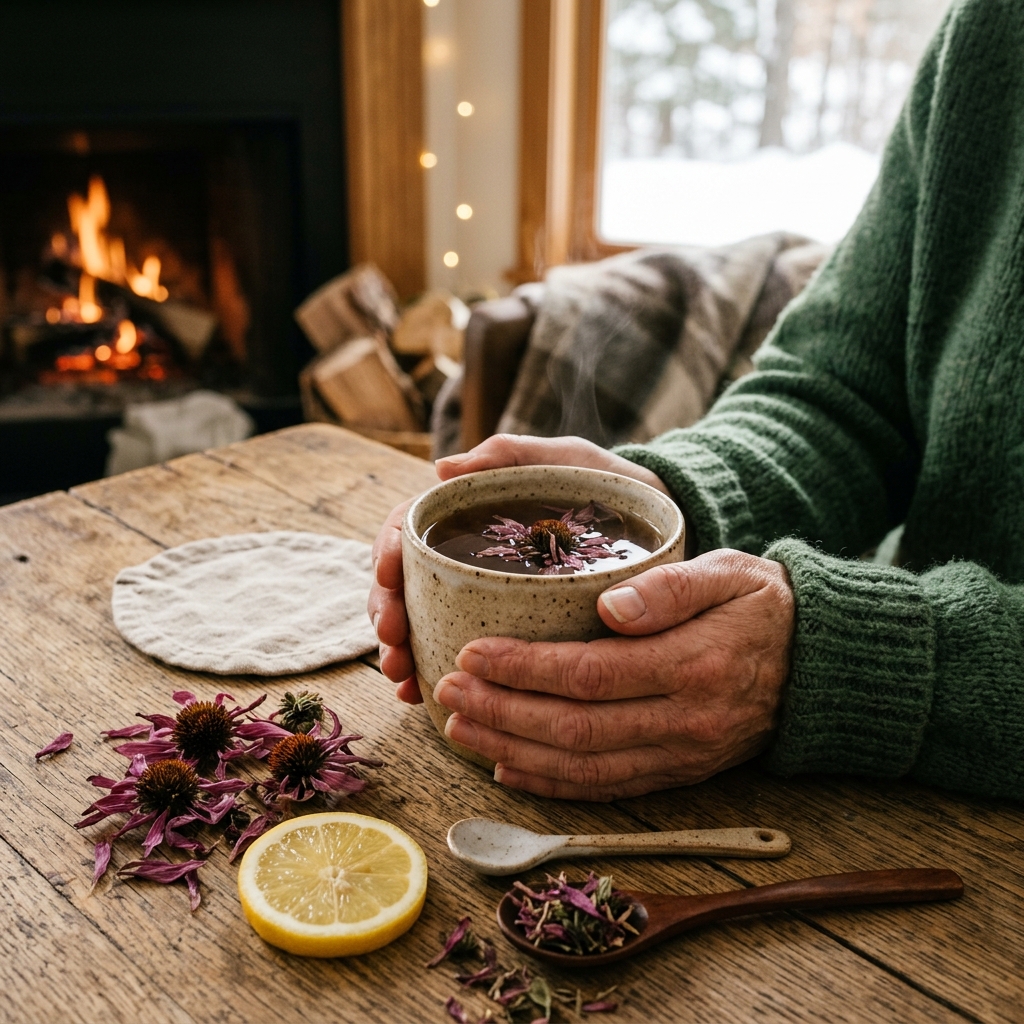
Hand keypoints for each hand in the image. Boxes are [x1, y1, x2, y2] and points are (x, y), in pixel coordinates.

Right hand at [367, 434, 672, 702]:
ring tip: (404, 679)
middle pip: (404, 583)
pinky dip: (435, 672)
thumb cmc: (606, 485)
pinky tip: (424, 696)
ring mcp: (481, 595)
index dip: (387, 553)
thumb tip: (442, 468)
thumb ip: (512, 454)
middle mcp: (466, 558)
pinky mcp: (506, 628)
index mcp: (469, 514)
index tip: (387, 577)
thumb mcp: (565, 459)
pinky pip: (460, 651)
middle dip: (388, 614)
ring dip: (401, 651)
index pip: (409, 530)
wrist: (658, 527)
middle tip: (394, 643)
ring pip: (421, 622)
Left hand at [432, 550, 794, 799]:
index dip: (524, 668)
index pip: (589, 674)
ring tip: (461, 729)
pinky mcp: (679, 773)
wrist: (817, 664)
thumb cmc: (762, 605)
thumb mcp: (727, 573)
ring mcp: (681, 755)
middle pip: (574, 728)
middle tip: (448, 691)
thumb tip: (609, 604)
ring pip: (582, 766)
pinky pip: (607, 788)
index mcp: (692, 666)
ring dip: (513, 750)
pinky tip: (510, 767)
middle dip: (502, 711)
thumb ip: (669, 588)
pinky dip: (553, 784)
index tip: (473, 653)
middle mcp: (683, 722)